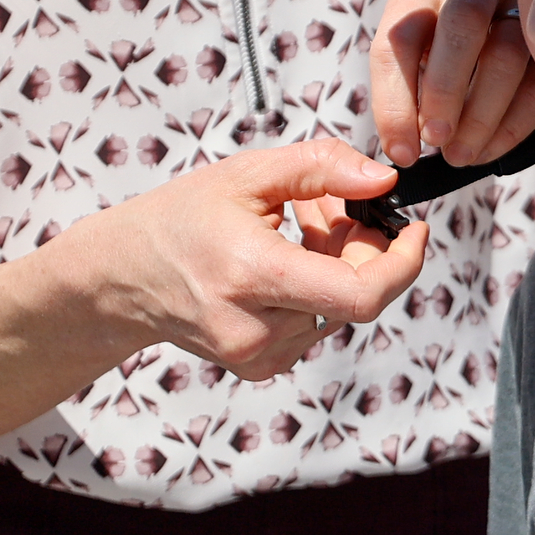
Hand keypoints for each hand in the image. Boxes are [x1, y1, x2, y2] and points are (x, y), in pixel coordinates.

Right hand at [113, 140, 429, 379]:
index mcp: (253, 276)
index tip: (415, 228)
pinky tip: (286, 256)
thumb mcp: (247, 174)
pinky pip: (317, 322)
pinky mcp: (260, 366)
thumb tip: (384, 180)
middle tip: (333, 207)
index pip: (361, 295)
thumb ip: (323, 168)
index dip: (404, 264)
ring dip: (339, 263)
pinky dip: (318, 286)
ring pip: (339, 307)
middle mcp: (257, 328)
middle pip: (356, 295)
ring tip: (298, 223)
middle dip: (365, 247)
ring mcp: (258, 355)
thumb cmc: (178, 219)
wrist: (120, 277)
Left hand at [374, 0, 534, 166]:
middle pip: (462, 21)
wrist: (495, 49)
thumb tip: (404, 151)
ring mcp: (521, 3)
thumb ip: (402, 101)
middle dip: (445, 88)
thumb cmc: (437, 67)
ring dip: (481, 115)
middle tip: (437, 140)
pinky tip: (490, 150)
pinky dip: (513, 124)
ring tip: (462, 155)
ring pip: (507, 52)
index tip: (403, 153)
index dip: (395, 101)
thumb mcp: (410, 70)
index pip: (401, 37)